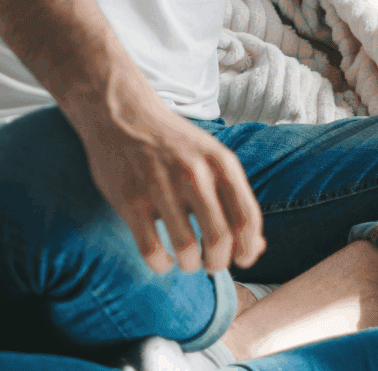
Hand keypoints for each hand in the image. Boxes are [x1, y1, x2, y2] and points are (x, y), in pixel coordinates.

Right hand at [72, 97, 265, 274]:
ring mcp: (159, 187)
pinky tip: (162, 258)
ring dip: (190, 264)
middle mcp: (193, 174)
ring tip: (187, 260)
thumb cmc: (173, 143)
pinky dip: (160, 264)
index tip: (242, 260)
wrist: (121, 112)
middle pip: (219, 239)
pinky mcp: (130, 200)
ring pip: (186, 250)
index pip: (247, 218)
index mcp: (219, 163)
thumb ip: (234, 199)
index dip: (248, 249)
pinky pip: (151, 250)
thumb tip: (256, 248)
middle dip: (218, 263)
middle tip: (211, 264)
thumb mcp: (211, 158)